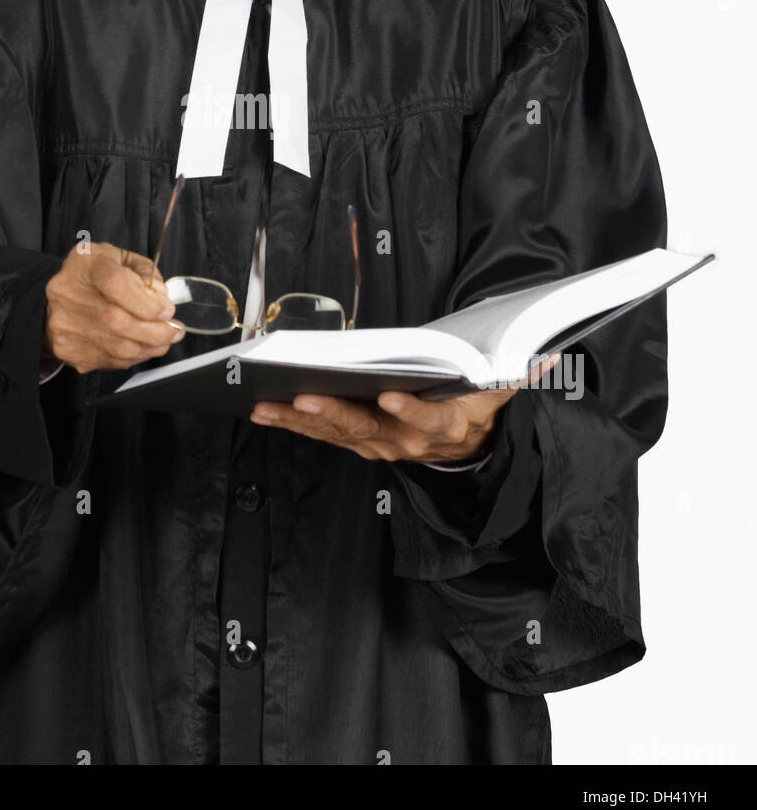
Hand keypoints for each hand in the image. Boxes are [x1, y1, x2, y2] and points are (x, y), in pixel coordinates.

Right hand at [41, 242, 184, 374]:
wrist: (56, 296)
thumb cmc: (93, 275)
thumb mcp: (121, 259)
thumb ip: (145, 273)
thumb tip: (160, 296)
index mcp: (85, 264)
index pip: (118, 284)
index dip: (148, 303)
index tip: (166, 310)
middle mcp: (68, 294)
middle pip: (118, 321)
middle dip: (155, 331)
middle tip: (174, 330)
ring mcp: (64, 325)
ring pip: (117, 347)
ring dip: (149, 347)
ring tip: (165, 339)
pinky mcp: (67, 349)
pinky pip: (110, 360)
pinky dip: (134, 357)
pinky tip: (143, 347)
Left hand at [248, 353, 561, 462]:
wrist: (466, 452)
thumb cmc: (474, 412)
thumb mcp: (500, 397)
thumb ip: (517, 377)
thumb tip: (546, 357)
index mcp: (443, 426)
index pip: (427, 420)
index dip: (409, 411)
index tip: (390, 398)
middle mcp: (406, 441)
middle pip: (368, 429)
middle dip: (334, 414)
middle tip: (305, 398)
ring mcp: (378, 445)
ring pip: (336, 434)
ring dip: (301, 420)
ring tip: (268, 405)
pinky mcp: (358, 443)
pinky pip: (321, 436)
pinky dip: (292, 424)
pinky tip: (264, 412)